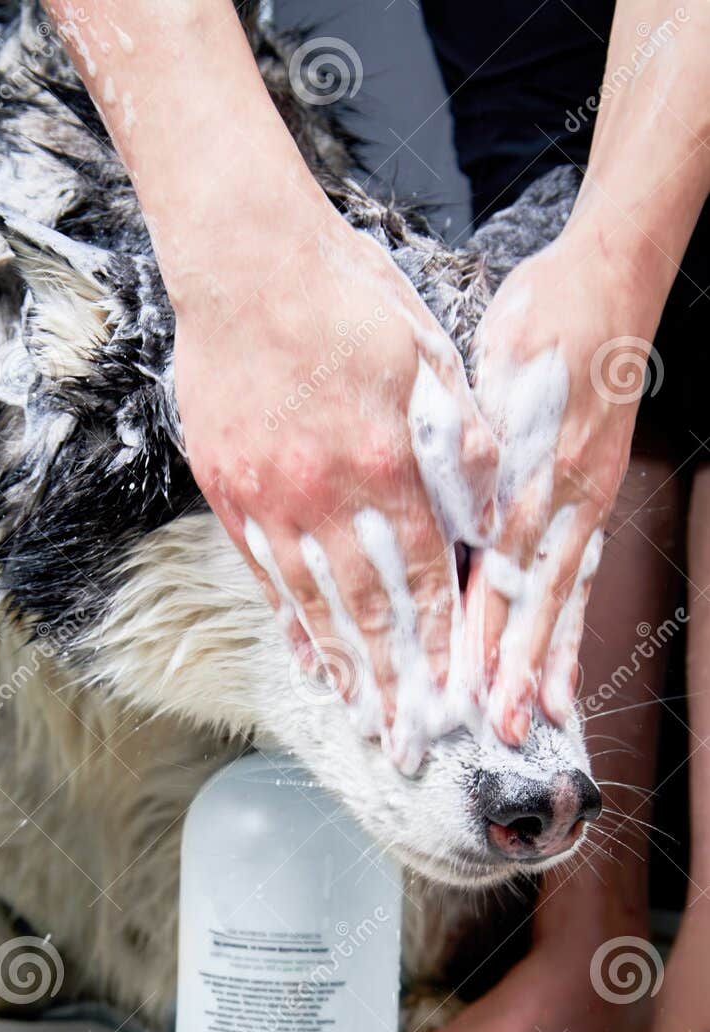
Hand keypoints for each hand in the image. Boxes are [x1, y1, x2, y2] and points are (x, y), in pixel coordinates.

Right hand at [172, 198, 497, 772]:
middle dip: (393, 685)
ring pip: (313, 603)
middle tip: (409, 743)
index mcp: (385, 463)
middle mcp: (324, 496)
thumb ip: (460, 440)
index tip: (453, 699)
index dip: (440, 646)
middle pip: (367, 610)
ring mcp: (269, 499)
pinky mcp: (229, 491)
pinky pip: (263, 574)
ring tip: (361, 719)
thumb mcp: (427, 354)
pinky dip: (288, 622)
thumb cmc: (343, 300)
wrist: (242, 262)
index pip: (422, 578)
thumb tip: (485, 514)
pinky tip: (306, 659)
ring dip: (342, 669)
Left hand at [468, 228, 652, 742]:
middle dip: (516, 665)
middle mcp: (566, 491)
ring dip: (549, 660)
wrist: (609, 278)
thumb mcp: (492, 365)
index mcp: (535, 464)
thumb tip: (449, 509)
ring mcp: (586, 497)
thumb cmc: (540, 316)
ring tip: (539, 720)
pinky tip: (561, 671)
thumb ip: (473, 442)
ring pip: (564, 593)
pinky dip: (569, 626)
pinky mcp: (594, 496)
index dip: (484, 624)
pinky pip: (580, 574)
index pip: (502, 563)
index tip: (462, 678)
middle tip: (498, 727)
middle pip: (536, 593)